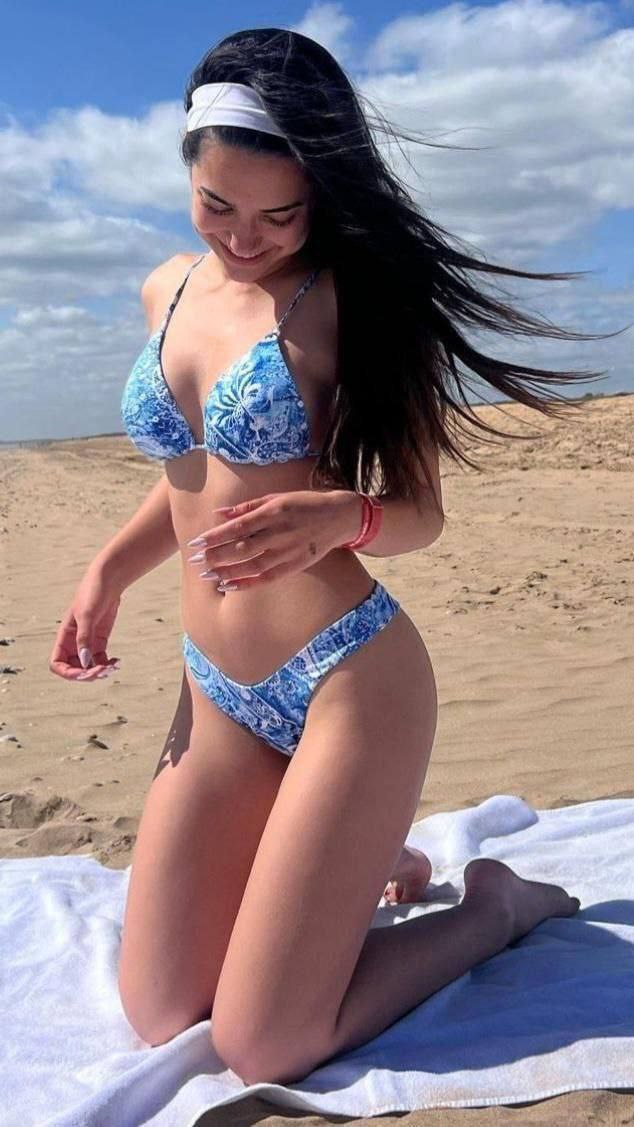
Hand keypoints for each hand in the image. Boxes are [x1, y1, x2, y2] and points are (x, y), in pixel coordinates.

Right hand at [49, 563, 122, 681]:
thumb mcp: (87, 615)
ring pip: (89, 667)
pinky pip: (101, 660)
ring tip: (113, 667)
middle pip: (74, 669)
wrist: (108, 580)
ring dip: (100, 672)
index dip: (68, 673)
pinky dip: (108, 665)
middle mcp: (73, 642)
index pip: (57, 663)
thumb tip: (84, 662)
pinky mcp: (100, 641)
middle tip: (104, 670)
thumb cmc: (93, 592)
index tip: (84, 673)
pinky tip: (117, 662)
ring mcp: (87, 642)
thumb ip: (84, 638)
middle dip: (87, 674)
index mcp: (64, 637)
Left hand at [186, 490, 361, 590]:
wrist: (339, 517)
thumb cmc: (303, 504)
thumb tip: (219, 514)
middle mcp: (280, 533)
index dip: (216, 536)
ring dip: (228, 571)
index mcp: (274, 512)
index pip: (239, 527)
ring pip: (253, 565)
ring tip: (208, 576)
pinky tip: (229, 586)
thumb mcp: (277, 497)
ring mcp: (288, 551)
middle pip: (242, 548)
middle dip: (217, 556)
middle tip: (195, 562)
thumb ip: (247, 507)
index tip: (197, 542)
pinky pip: (267, 577)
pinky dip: (248, 583)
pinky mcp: (295, 565)